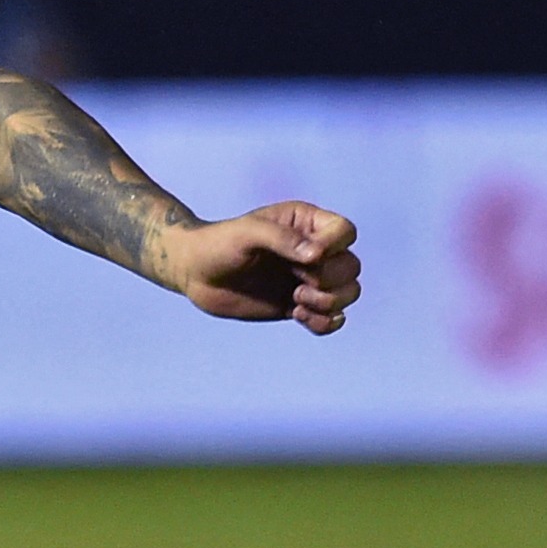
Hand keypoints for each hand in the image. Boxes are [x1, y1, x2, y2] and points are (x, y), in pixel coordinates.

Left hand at [162, 201, 361, 332]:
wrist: (194, 273)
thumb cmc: (218, 244)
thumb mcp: (247, 233)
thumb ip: (281, 239)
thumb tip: (318, 255)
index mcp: (306, 224)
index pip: (345, 232)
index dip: (335, 247)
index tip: (305, 258)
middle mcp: (314, 251)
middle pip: (351, 266)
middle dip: (329, 280)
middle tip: (296, 283)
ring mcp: (308, 279)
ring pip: (349, 293)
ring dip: (329, 302)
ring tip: (295, 300)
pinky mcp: (299, 305)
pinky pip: (332, 319)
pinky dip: (324, 323)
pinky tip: (297, 315)